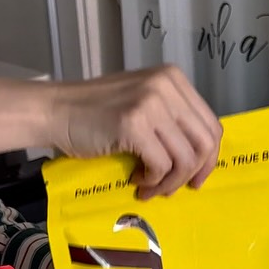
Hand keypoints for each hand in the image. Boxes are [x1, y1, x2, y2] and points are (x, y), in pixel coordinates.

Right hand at [50, 65, 222, 198]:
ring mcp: (150, 102)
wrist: (56, 111)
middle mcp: (166, 85)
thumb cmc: (99, 115)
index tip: (194, 178)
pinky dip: (153, 181)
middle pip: (204, 144)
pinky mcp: (133, 124)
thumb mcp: (145, 107)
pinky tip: (137, 180)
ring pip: (185, 159)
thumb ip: (173, 123)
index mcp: (174, 79)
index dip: (209, 160)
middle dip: (193, 174)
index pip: (212, 126)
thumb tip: (201, 161)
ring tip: (151, 188)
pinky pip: (161, 165)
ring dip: (170, 183)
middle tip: (175, 189)